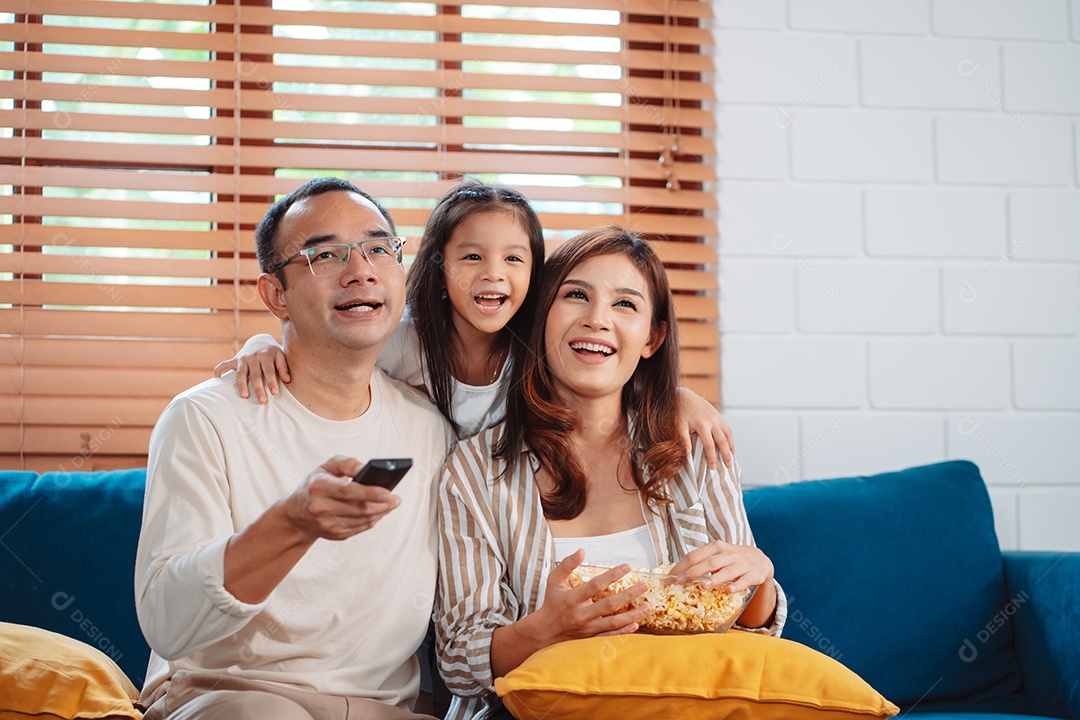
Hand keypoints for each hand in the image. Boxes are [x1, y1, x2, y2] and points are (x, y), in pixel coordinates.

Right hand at [212, 334, 289, 402]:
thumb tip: (287, 380)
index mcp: (266, 355)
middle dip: (258, 388)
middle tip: (262, 401)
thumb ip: (283, 367)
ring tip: (244, 396)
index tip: (275, 393)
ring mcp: (243, 358)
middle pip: (255, 374)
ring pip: (241, 373)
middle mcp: (253, 357)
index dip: (272, 382)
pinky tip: (216, 377)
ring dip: (242, 384)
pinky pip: (225, 364)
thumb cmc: (273, 352)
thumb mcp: (280, 355)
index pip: (269, 370)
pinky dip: (219, 369)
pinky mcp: (235, 360)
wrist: (260, 340)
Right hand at [280, 455, 399, 540]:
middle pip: (359, 509)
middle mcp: (320, 508)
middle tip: (397, 499)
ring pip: (362, 521)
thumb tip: (366, 468)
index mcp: (318, 487)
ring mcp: (326, 525)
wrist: (296, 513)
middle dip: (383, 505)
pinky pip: (360, 528)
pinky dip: (373, 520)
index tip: (389, 492)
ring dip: (381, 513)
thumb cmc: (316, 484)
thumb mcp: (326, 466)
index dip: (370, 492)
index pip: (347, 491)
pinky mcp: (334, 535)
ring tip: (391, 504)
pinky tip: (379, 512)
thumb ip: (347, 463)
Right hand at [532, 549, 649, 643]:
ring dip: (632, 614)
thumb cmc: (552, 601)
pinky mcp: (591, 637)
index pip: (595, 585)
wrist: (546, 629)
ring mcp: (588, 628)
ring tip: (648, 606)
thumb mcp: (554, 580)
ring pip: (614, 622)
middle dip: (629, 595)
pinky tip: (636, 624)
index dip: (612, 575)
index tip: (627, 567)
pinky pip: (611, 635)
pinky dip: (624, 631)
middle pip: (609, 605)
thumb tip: (582, 551)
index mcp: (573, 598)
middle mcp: (582, 614)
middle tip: (645, 586)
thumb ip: (567, 565)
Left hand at [668, 540, 772, 593]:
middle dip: (693, 573)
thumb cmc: (730, 559)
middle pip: (709, 563)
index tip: (669, 578)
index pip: (694, 556)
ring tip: (703, 586)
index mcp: (715, 548)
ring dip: (715, 578)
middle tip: (680, 583)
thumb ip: (700, 564)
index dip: (681, 567)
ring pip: (726, 571)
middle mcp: (727, 554)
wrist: (759, 559)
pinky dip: (737, 585)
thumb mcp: (716, 556)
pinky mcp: (753, 574)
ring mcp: (741, 564)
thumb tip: (676, 576)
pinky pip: (745, 580)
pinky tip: (730, 590)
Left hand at [675, 387, 733, 468]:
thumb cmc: (679, 411)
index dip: (712, 457)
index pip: (710, 445)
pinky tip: (729, 444)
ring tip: (732, 456)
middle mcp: (712, 421)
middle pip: (723, 441)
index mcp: (702, 425)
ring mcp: (716, 416)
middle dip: (726, 454)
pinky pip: (726, 427)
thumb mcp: (679, 425)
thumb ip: (684, 439)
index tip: (713, 467)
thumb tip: (688, 453)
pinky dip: (729, 437)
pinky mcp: (717, 414)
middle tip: (729, 465)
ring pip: (728, 433)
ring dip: (731, 445)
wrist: (683, 395)